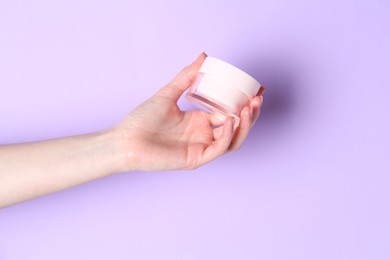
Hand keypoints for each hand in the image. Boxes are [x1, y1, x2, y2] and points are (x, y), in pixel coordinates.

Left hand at [114, 53, 263, 170]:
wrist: (125, 139)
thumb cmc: (142, 119)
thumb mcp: (168, 93)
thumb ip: (186, 76)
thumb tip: (203, 56)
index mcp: (200, 121)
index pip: (230, 113)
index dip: (245, 103)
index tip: (257, 89)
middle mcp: (203, 135)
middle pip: (236, 128)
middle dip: (250, 114)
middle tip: (257, 98)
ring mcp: (201, 148)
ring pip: (233, 140)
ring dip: (244, 126)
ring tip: (250, 108)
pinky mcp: (196, 159)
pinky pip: (218, 149)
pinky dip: (227, 136)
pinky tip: (231, 120)